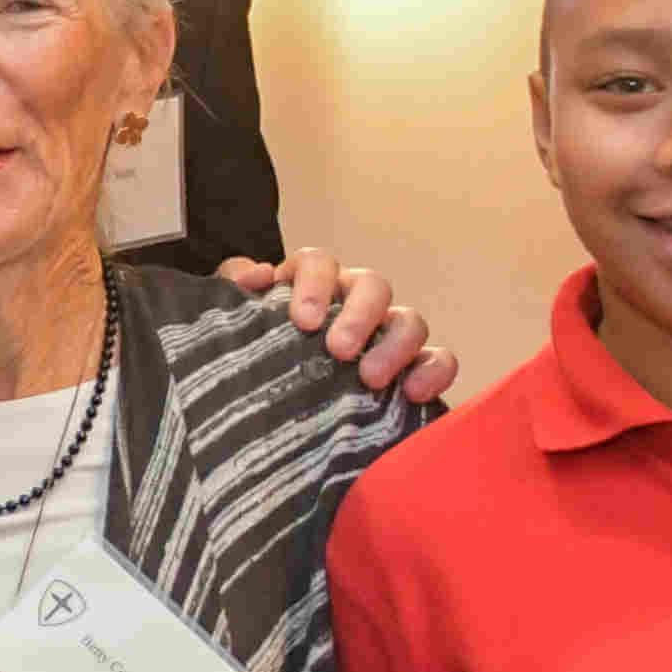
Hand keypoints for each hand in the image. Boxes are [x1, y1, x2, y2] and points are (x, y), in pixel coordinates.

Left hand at [218, 248, 456, 403]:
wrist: (261, 409)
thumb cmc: (253, 353)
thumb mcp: (232, 320)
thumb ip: (233, 288)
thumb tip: (257, 275)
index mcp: (311, 284)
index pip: (319, 262)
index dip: (314, 284)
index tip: (303, 321)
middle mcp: (354, 301)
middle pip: (372, 285)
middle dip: (359, 315)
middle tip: (339, 351)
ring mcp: (386, 333)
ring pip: (409, 320)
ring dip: (396, 346)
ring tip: (371, 380)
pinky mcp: (412, 368)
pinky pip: (439, 359)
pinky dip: (434, 370)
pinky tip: (413, 394)